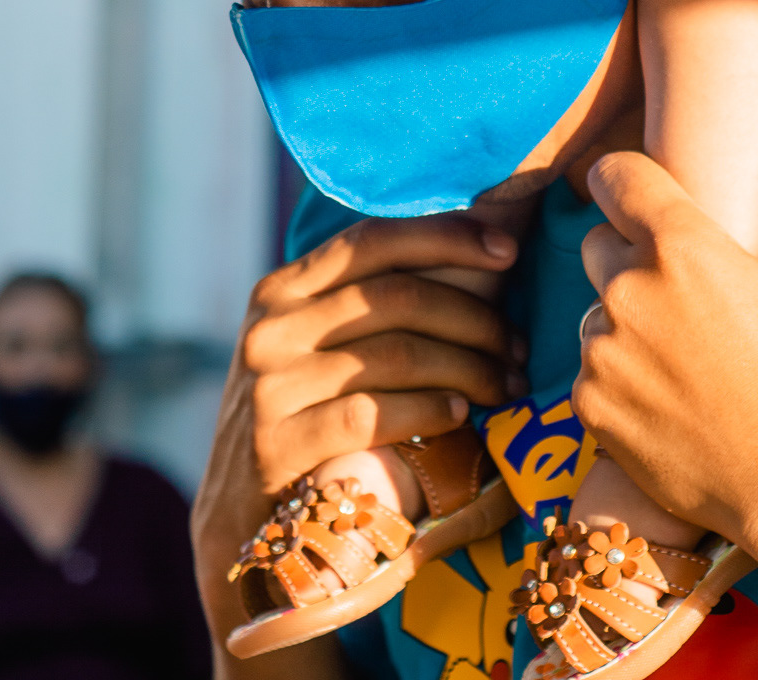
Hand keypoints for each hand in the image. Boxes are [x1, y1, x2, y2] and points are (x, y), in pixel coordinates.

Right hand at [191, 210, 523, 661]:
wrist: (241, 519)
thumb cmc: (302, 421)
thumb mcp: (312, 349)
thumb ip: (360, 306)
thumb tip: (466, 259)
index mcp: (282, 290)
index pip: (371, 239)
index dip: (444, 237)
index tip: (506, 250)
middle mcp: (270, 328)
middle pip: (392, 297)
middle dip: (471, 316)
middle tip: (516, 346)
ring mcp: (269, 386)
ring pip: (392, 353)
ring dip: (464, 366)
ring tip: (501, 385)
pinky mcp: (276, 444)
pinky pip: (371, 414)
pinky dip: (426, 410)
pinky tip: (459, 416)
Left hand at [573, 134, 757, 567]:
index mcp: (684, 247)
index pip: (615, 176)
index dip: (624, 183)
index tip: (636, 199)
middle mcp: (632, 290)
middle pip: (598, 246)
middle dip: (629, 263)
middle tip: (682, 303)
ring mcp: (605, 349)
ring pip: (596, 313)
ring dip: (624, 328)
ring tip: (683, 365)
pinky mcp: (589, 404)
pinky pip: (590, 371)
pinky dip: (618, 383)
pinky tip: (668, 405)